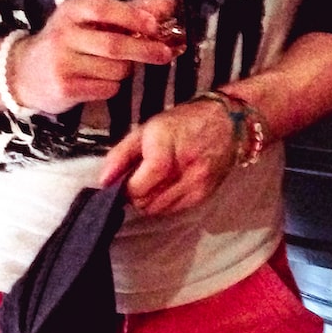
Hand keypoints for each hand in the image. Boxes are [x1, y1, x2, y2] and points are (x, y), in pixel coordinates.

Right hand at [9, 0, 177, 114]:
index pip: (105, 9)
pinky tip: (98, 81)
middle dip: (144, 50)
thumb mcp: (90, 21)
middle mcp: (63, 35)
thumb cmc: (67, 43)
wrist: (23, 73)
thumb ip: (129, 12)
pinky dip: (112, 86)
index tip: (155, 26)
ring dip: (124, 70)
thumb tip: (169, 4)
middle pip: (115, 45)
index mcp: (71, 12)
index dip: (133, 17)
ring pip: (115, 70)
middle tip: (164, 54)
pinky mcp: (65, 88)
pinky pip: (106, 88)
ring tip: (112, 67)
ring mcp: (62, 63)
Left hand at [97, 95, 237, 215]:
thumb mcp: (146, 129)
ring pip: (158, 210)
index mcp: (164, 150)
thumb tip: (103, 182)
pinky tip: (169, 184)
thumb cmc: (183, 122)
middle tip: (139, 178)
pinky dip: (165, 202)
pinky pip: (174, 210)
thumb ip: (120, 155)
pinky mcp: (204, 195)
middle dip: (136, 194)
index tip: (123, 180)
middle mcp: (184, 170)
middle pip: (146, 202)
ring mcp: (196, 185)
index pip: (137, 188)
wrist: (228, 124)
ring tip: (154, 181)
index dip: (125, 189)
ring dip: (150, 200)